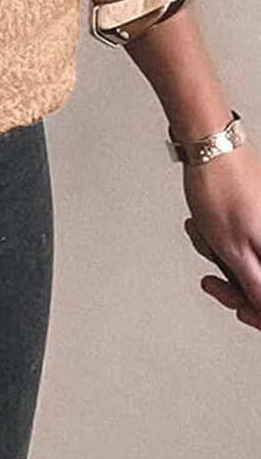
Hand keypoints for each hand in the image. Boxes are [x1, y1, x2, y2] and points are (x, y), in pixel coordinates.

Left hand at [181, 142, 260, 331]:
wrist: (210, 147)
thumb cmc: (220, 189)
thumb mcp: (235, 251)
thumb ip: (256, 286)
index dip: (256, 311)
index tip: (239, 311)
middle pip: (259, 279)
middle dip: (232, 279)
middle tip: (212, 278)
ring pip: (246, 259)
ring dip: (220, 254)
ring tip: (204, 234)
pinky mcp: (255, 214)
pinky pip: (240, 238)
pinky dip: (219, 238)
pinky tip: (204, 226)